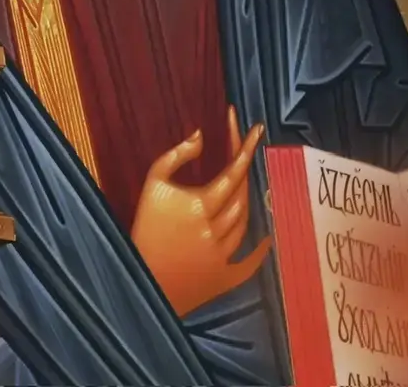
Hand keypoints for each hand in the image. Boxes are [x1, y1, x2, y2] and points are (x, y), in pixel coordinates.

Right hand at [129, 106, 271, 316]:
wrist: (140, 279)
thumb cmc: (144, 228)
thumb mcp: (152, 184)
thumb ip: (176, 156)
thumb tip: (201, 135)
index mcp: (201, 204)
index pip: (233, 170)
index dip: (246, 147)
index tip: (257, 128)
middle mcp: (217, 228)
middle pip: (241, 194)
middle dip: (244, 171)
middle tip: (243, 154)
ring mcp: (223, 255)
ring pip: (244, 222)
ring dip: (242, 202)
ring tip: (237, 187)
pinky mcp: (224, 278)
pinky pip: (249, 263)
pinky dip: (260, 251)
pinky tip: (266, 239)